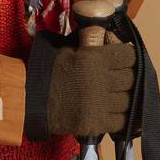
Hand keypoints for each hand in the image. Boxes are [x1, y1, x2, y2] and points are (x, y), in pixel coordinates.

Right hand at [23, 30, 138, 138]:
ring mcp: (100, 104)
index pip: (129, 56)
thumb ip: (93, 44)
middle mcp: (101, 81)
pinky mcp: (96, 123)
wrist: (28, 99)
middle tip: (120, 81)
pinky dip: (120, 118)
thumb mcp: (70, 49)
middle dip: (128, 79)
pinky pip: (120, 122)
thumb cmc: (48, 70)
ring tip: (116, 98)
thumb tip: (112, 36)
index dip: (129, 58)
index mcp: (95, 58)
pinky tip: (113, 113)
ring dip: (125, 100)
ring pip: (128, 102)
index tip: (124, 61)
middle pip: (131, 80)